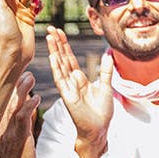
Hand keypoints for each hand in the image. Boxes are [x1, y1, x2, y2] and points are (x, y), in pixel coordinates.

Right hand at [0, 72, 39, 157]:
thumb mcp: (14, 142)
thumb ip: (18, 126)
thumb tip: (25, 110)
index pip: (2, 104)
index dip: (7, 89)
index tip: (14, 74)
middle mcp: (0, 129)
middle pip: (5, 102)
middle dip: (13, 84)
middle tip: (22, 68)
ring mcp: (8, 135)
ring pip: (12, 107)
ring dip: (21, 90)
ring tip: (30, 76)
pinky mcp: (18, 141)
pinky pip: (22, 121)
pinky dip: (28, 108)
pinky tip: (37, 98)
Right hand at [46, 28, 113, 157]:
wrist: (99, 129)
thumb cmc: (100, 112)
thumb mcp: (106, 87)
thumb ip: (106, 71)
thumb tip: (108, 55)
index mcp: (79, 79)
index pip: (70, 58)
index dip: (65, 45)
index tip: (60, 32)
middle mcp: (71, 82)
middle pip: (63, 59)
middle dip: (57, 44)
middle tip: (51, 28)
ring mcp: (68, 88)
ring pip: (60, 67)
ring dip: (55, 52)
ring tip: (50, 38)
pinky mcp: (68, 96)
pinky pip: (61, 80)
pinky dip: (57, 69)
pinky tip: (53, 57)